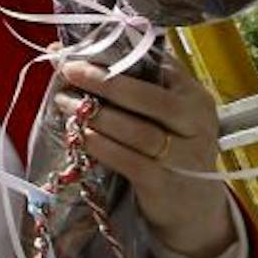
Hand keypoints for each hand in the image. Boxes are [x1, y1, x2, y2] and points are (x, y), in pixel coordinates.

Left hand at [57, 57, 235, 257]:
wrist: (192, 205)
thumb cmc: (166, 146)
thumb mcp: (159, 113)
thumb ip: (124, 84)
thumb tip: (61, 52)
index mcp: (194, 97)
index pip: (158, 68)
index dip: (116, 57)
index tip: (79, 52)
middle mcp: (196, 124)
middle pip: (149, 98)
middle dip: (105, 82)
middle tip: (69, 71)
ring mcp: (185, 156)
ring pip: (137, 131)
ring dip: (95, 115)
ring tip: (64, 103)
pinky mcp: (165, 184)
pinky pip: (130, 161)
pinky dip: (102, 146)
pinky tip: (81, 135)